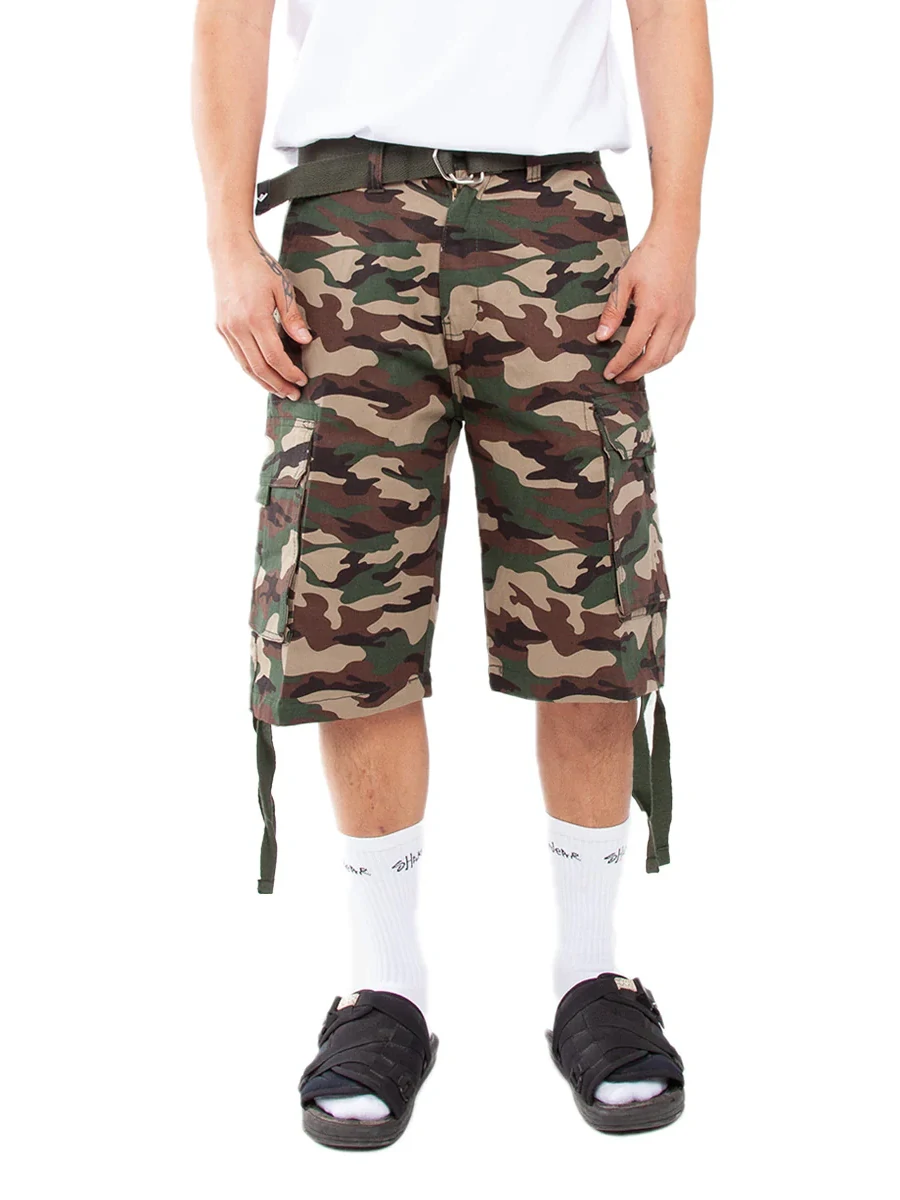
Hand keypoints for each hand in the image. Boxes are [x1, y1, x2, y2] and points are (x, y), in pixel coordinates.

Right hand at [211, 230, 310, 398]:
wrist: (229, 251)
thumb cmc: (259, 266)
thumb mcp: (282, 288)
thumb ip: (292, 317)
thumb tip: (305, 341)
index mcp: (254, 318)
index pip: (274, 357)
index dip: (289, 372)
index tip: (302, 380)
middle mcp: (237, 327)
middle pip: (258, 367)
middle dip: (277, 384)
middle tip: (293, 395)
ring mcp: (226, 328)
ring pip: (245, 365)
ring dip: (263, 381)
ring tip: (279, 390)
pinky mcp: (221, 327)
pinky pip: (237, 355)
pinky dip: (251, 368)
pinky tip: (263, 374)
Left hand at [595, 226, 696, 383]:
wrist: (677, 239)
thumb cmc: (649, 256)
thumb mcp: (624, 281)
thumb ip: (613, 312)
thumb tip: (602, 338)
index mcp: (653, 309)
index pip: (634, 347)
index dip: (620, 363)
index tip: (609, 373)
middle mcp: (672, 317)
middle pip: (653, 358)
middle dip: (635, 372)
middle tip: (620, 378)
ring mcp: (684, 317)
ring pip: (668, 355)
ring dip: (650, 367)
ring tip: (634, 369)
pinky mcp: (689, 314)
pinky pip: (678, 344)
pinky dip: (665, 355)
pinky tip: (653, 355)